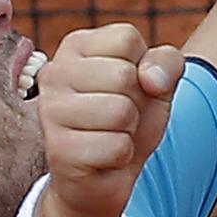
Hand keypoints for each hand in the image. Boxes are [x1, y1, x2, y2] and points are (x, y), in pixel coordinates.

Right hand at [37, 23, 183, 216]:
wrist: (103, 177)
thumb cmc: (126, 123)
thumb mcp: (156, 83)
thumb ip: (166, 62)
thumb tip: (151, 80)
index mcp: (74, 47)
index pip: (126, 39)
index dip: (141, 69)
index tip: (125, 89)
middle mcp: (54, 74)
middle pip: (124, 75)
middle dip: (136, 104)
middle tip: (117, 120)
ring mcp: (50, 112)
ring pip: (121, 112)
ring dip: (128, 132)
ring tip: (109, 137)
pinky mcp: (58, 149)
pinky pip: (116, 147)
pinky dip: (121, 157)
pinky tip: (102, 159)